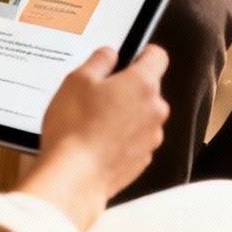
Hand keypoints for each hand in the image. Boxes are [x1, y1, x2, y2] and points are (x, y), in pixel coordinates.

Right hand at [36, 46, 169, 198]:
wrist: (74, 178)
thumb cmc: (74, 128)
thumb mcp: (77, 81)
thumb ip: (99, 60)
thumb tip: (109, 54)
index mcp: (143, 83)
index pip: (157, 56)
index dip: (143, 53)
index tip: (131, 56)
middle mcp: (155, 109)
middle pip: (148, 89)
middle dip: (127, 89)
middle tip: (98, 96)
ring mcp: (151, 137)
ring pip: (142, 116)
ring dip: (125, 116)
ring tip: (94, 124)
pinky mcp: (143, 160)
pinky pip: (136, 141)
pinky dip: (122, 139)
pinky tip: (98, 143)